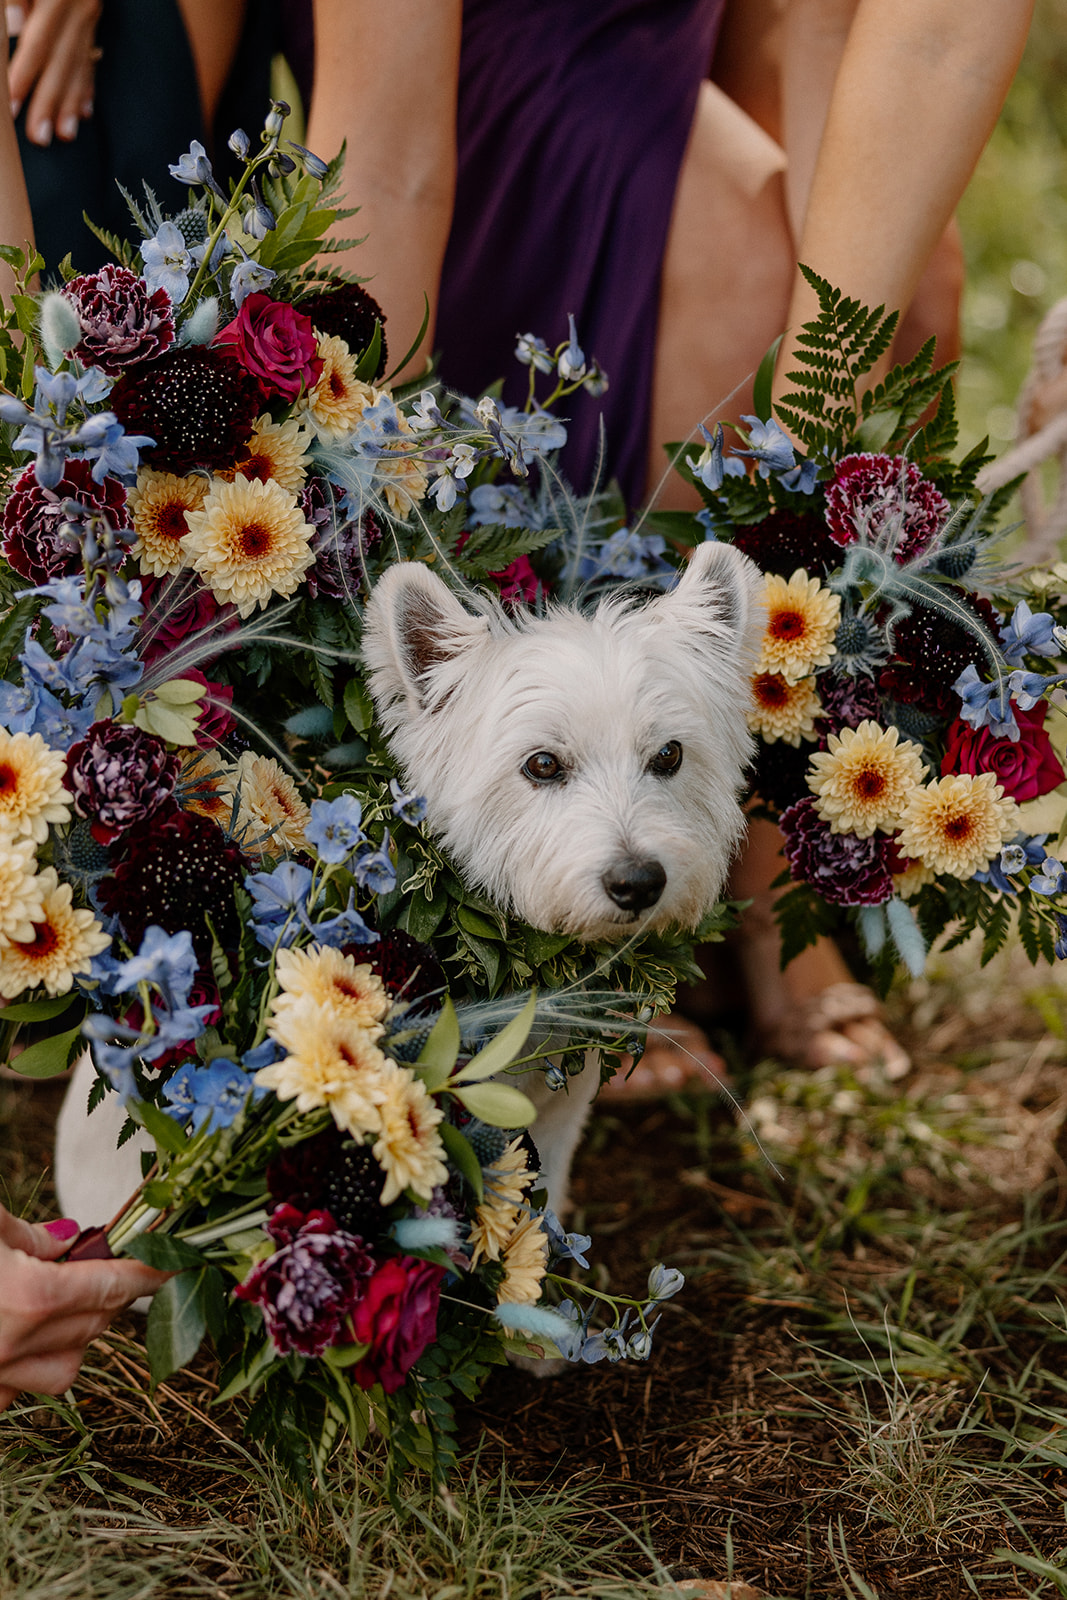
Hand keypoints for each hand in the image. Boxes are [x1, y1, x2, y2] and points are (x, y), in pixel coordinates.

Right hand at [0, 1207, 166, 1408]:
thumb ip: (31, 1234)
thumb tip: (68, 1239)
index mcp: (30, 1296)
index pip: (113, 1286)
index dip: (149, 1273)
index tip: (174, 1265)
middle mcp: (14, 1346)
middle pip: (94, 1325)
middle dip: (110, 1294)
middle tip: (101, 1267)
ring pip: (65, 1369)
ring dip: (74, 1338)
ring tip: (56, 1302)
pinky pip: (20, 1392)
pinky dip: (31, 1369)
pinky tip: (22, 1341)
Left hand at [7, 0, 101, 147]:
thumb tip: (16, 24)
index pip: (38, 43)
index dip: (24, 76)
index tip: (10, 106)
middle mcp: (78, 8)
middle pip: (61, 63)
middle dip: (49, 102)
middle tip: (38, 137)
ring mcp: (89, 15)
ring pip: (79, 64)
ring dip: (69, 104)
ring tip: (63, 135)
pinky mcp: (93, 19)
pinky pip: (91, 58)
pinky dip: (86, 87)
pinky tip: (82, 113)